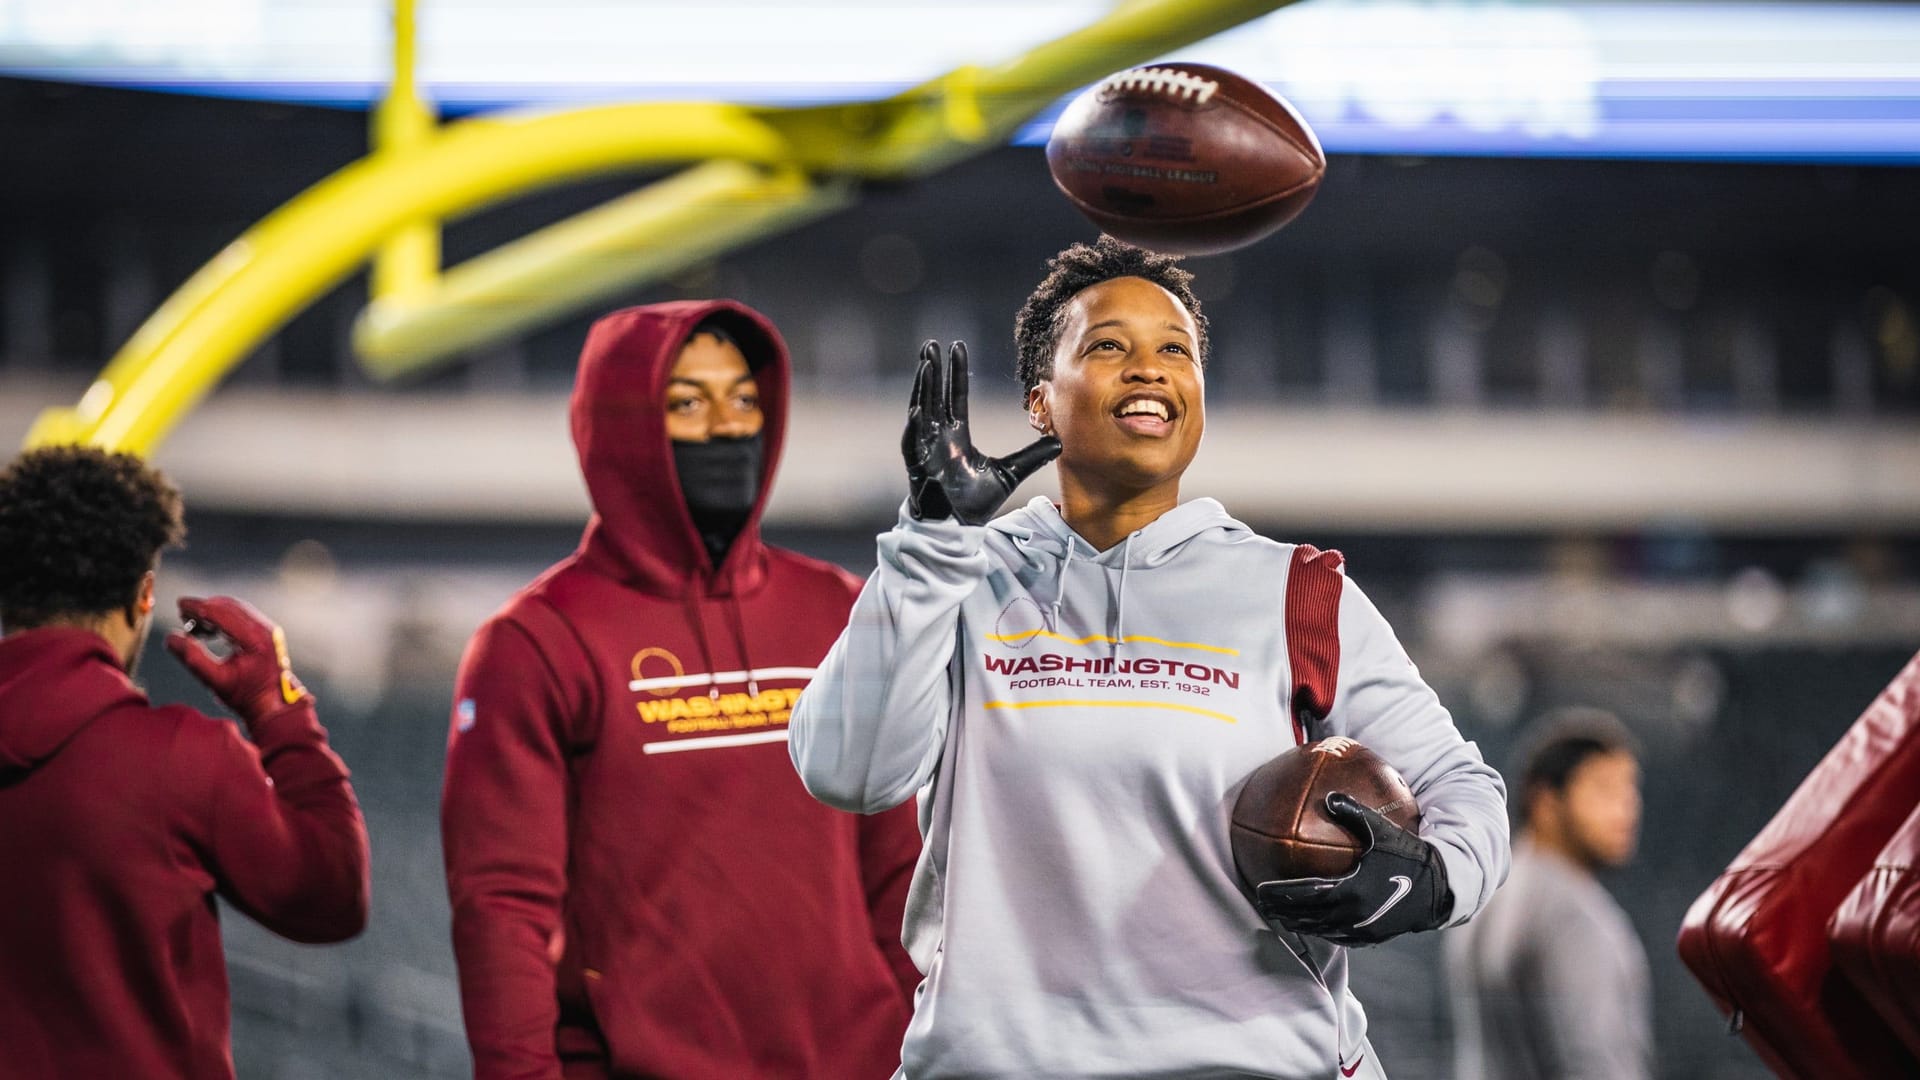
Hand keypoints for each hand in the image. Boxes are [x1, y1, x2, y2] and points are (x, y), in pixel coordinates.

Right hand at [166, 596, 310, 723]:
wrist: (274, 704)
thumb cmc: (247, 695)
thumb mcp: (216, 681)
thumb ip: (193, 658)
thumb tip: (172, 638)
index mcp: (255, 639)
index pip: (222, 613)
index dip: (198, 607)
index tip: (180, 604)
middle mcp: (265, 629)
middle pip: (229, 606)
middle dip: (204, 607)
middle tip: (182, 614)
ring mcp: (268, 629)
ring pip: (236, 608)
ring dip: (213, 610)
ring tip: (193, 623)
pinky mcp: (266, 632)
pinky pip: (242, 615)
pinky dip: (223, 616)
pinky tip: (209, 629)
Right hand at [902, 340, 1060, 525]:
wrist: (960, 527)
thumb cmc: (976, 502)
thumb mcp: (1011, 473)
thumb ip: (1032, 456)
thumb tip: (1059, 441)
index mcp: (957, 435)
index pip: (956, 397)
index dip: (956, 373)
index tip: (957, 347)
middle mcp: (939, 437)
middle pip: (935, 396)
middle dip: (933, 370)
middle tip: (932, 344)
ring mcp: (926, 449)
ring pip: (922, 410)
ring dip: (923, 387)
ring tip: (926, 363)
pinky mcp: (918, 465)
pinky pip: (914, 440)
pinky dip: (916, 422)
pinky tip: (918, 405)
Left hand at [1253, 792, 1452, 945]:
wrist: (1442, 887)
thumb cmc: (1411, 855)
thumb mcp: (1382, 832)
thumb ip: (1354, 813)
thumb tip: (1328, 796)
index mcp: (1350, 890)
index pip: (1304, 895)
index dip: (1280, 895)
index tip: (1260, 891)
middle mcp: (1353, 915)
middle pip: (1307, 918)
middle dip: (1282, 912)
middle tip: (1262, 905)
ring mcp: (1363, 930)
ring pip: (1321, 930)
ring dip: (1299, 924)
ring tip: (1282, 917)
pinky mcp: (1373, 937)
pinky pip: (1340, 937)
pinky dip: (1322, 931)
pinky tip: (1315, 925)